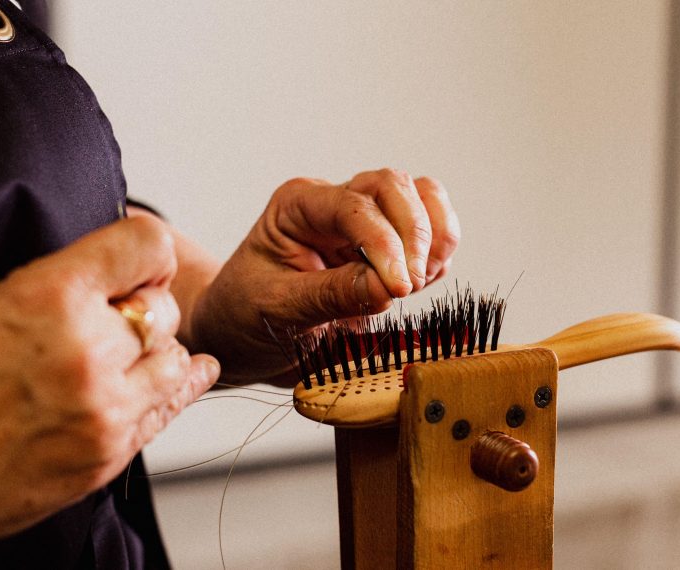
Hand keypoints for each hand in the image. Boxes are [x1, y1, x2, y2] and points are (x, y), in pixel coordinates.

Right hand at [0, 217, 219, 567]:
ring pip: (173, 362)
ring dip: (158, 352)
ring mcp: (101, 411)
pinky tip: (189, 374)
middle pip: (164, 309)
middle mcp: (86, 353)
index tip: (141, 258)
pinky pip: (165, 413)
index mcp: (50, 298)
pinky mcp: (104, 458)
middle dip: (146, 305)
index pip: (145, 245)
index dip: (146, 249)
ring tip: (139, 350)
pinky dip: (174, 389)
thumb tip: (100, 279)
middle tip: (121, 312)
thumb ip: (52, 288)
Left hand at [186, 169, 459, 385]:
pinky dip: (440, 252)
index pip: (353, 207)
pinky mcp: (388, 245)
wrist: (239, 333)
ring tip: (419, 280)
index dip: (384, 244)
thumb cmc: (246, 315)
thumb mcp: (278, 309)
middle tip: (410, 285)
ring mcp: (364, 220)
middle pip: (393, 186)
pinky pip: (430, 229)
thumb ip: (332, 295)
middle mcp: (333, 203)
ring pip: (421, 197)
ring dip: (434, 236)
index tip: (399, 288)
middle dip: (414, 233)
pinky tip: (421, 281)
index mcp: (297, 207)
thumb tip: (389, 287)